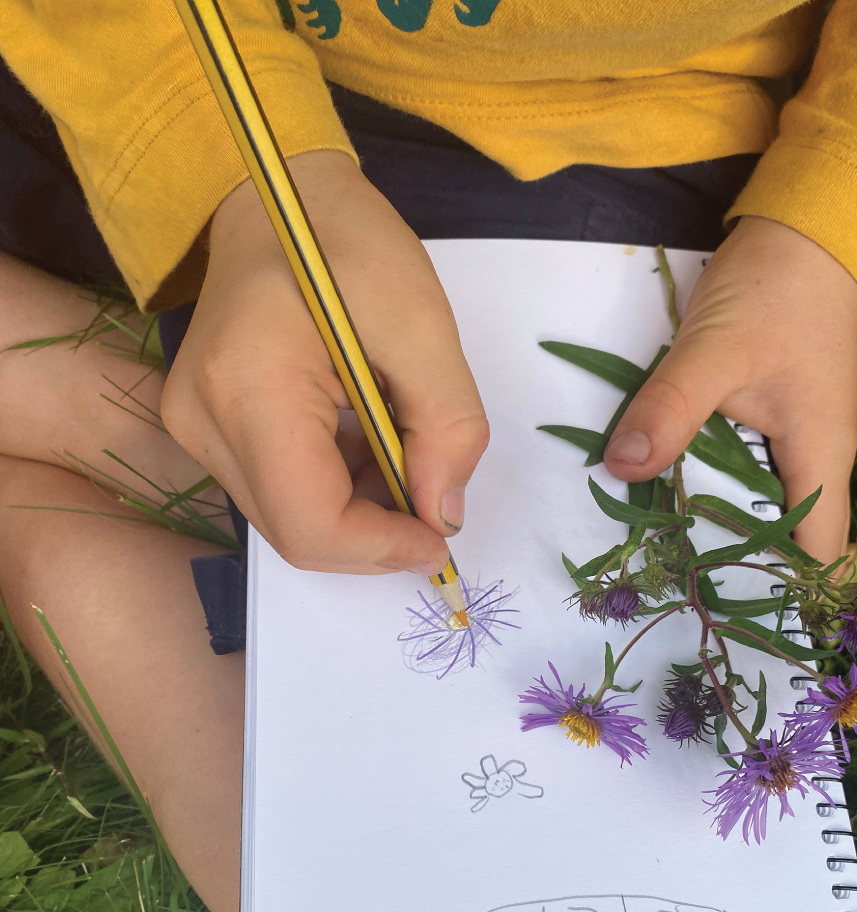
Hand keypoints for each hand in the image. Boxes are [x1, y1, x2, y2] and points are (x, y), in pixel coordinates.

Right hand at [161, 151, 488, 574]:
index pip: (310, 523)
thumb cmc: (347, 243)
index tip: (438, 537)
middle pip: (295, 532)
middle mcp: (203, 420)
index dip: (381, 550)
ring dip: (355, 514)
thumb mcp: (423, 323)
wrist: (273, 199)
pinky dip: (330, 489)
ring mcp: (192, 426)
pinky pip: (273, 491)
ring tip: (399, 457)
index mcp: (251, 387)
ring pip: (285, 519)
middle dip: (373, 536)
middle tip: (429, 502)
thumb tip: (442, 513)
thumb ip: (446, 424)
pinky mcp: (200, 425)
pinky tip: (363, 445)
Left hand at [603, 216, 856, 564]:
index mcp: (819, 459)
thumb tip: (623, 467)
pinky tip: (659, 491)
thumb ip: (671, 410)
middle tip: (665, 583)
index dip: (777, 590)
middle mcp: (811, 462)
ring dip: (709, 524)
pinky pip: (734, 472)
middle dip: (729, 564)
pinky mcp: (764, 422)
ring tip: (652, 550)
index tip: (717, 604)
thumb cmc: (775, 292)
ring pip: (753, 505)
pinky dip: (702, 485)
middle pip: (779, 540)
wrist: (802, 234)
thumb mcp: (716, 350)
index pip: (814, 554)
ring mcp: (789, 442)